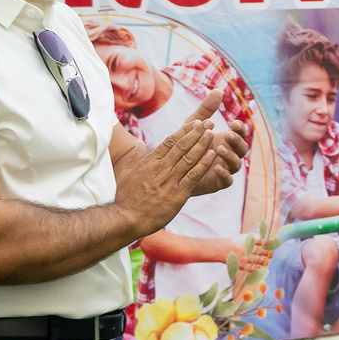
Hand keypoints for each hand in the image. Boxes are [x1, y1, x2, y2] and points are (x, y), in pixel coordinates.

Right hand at [114, 94, 243, 230]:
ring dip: (202, 143)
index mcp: (150, 162)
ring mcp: (170, 180)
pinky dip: (204, 164)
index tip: (195, 121)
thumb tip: (139, 143)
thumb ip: (135, 156)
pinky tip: (213, 155)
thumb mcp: (126, 172)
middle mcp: (161, 168)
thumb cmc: (125, 197)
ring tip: (213, 132)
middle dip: (197, 132)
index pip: (170, 141)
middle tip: (209, 122)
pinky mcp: (178, 194)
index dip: (185, 130)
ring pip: (189, 157)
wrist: (126, 218)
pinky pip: (194, 175)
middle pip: (182, 145)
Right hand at [228, 236, 272, 274]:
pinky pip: (255, 269)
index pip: (264, 241)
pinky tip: (262, 267)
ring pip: (262, 260)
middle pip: (265, 251)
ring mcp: (246, 257)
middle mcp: (248, 248)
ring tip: (266, 260)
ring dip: (266, 260)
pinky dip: (260, 268)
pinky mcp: (243, 265)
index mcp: (249, 240)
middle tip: (271, 254)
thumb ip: (256, 239)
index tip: (274, 245)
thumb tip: (269, 241)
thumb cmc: (235, 243)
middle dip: (270, 253)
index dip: (271, 243)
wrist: (221, 249)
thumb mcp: (245, 237)